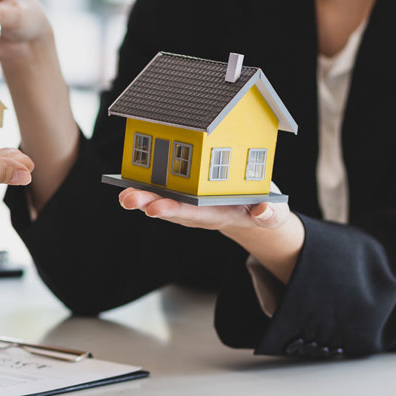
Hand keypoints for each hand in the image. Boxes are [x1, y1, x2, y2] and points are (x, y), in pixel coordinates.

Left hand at [117, 188, 293, 231]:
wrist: (249, 211)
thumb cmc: (260, 209)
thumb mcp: (272, 214)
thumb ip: (270, 214)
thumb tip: (264, 212)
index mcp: (216, 215)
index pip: (192, 214)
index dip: (173, 211)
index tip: (156, 209)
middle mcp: (196, 211)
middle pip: (170, 208)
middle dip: (149, 204)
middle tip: (130, 199)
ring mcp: (187, 203)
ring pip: (161, 199)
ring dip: (141, 196)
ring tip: (123, 194)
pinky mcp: (182, 193)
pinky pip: (161, 189)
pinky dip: (145, 183)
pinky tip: (126, 180)